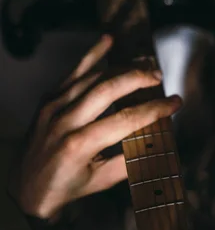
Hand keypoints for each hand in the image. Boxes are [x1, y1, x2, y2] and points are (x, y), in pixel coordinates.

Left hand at [9, 35, 181, 219]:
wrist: (23, 189)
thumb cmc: (64, 188)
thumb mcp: (99, 182)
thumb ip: (129, 161)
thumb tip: (157, 141)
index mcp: (79, 145)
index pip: (126, 120)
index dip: (155, 109)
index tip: (175, 102)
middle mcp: (64, 121)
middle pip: (108, 89)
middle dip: (138, 78)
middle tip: (159, 77)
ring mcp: (53, 106)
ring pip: (93, 77)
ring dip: (121, 67)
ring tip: (144, 65)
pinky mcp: (48, 99)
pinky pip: (73, 72)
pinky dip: (92, 55)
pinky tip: (108, 40)